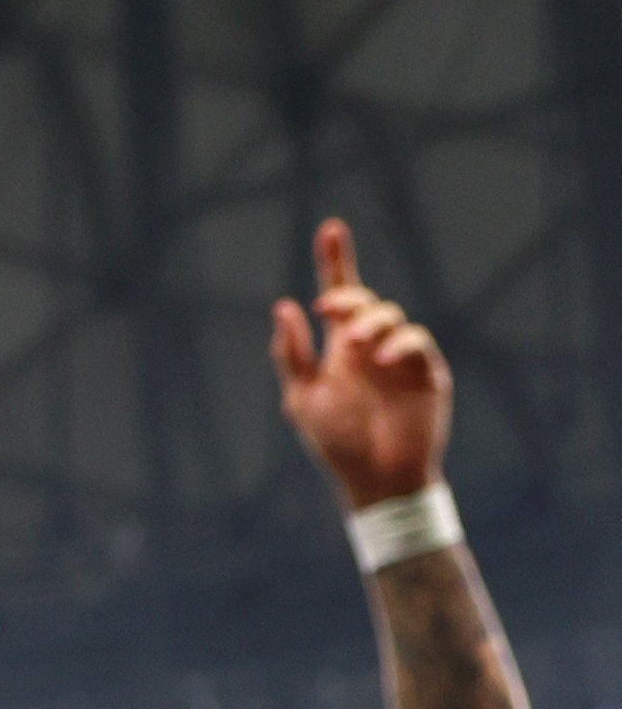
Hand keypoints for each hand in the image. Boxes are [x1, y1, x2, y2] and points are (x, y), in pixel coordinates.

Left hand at [272, 217, 449, 508]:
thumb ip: (293, 355)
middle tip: (330, 308)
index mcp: (341, 348)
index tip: (330, 229)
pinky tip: (381, 360)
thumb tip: (283, 306)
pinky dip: (399, 344)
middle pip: (364, 301)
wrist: (374, 479)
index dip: (336, 261)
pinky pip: (416, 342)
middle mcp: (372, 345)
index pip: (339, 296)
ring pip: (391, 316)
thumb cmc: (337, 442)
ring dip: (370, 322)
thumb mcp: (303, 398)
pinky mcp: (425, 372)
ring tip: (353, 344)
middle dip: (347, 297)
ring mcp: (400, 356)